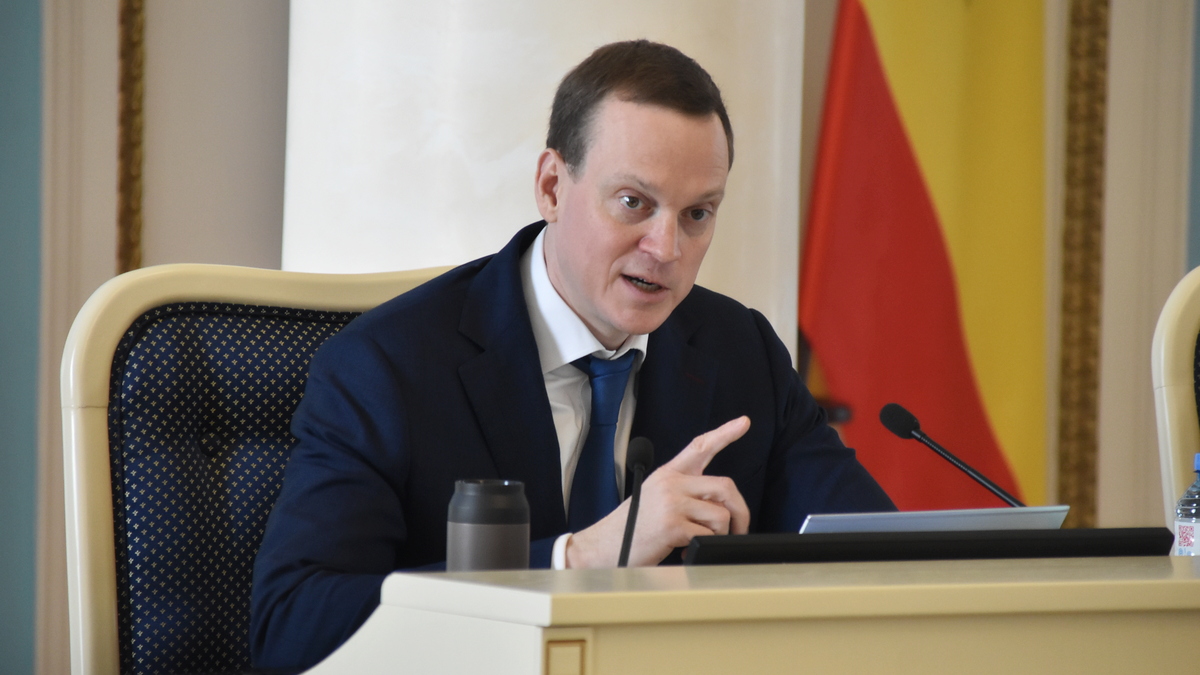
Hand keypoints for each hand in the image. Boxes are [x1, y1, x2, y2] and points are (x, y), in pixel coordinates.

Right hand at [565, 416, 751, 567]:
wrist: (602, 546)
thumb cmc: (629, 527)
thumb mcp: (652, 496)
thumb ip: (683, 492)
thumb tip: (718, 506)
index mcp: (668, 474)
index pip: (700, 446)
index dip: (725, 433)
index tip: (743, 422)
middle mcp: (671, 484)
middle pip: (724, 486)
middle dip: (740, 510)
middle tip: (740, 527)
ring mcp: (671, 504)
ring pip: (721, 515)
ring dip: (720, 534)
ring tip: (702, 540)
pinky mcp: (672, 526)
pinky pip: (707, 535)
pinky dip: (702, 546)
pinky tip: (685, 549)